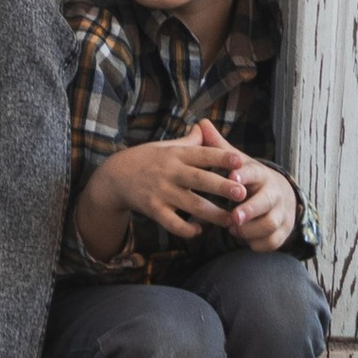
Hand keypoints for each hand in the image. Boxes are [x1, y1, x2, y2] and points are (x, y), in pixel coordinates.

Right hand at [78, 125, 249, 254]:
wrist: (114, 177)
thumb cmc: (145, 159)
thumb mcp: (165, 146)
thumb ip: (188, 141)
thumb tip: (206, 126)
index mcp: (176, 154)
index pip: (202, 154)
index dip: (221, 157)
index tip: (240, 161)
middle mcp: (170, 172)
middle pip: (200, 179)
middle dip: (222, 187)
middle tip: (242, 193)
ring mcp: (162, 192)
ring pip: (191, 205)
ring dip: (213, 214)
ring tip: (231, 220)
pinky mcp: (154, 210)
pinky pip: (173, 224)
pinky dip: (187, 230)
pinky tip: (199, 231)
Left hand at [223, 155, 298, 251]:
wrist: (282, 195)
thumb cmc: (250, 178)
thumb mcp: (238, 162)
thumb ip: (219, 148)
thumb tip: (201, 123)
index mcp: (261, 174)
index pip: (255, 172)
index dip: (244, 175)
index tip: (231, 177)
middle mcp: (274, 193)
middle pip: (266, 202)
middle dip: (250, 210)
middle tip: (232, 217)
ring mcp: (282, 212)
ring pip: (270, 224)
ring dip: (250, 229)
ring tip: (233, 229)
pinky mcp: (284, 231)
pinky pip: (273, 242)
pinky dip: (258, 243)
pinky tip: (244, 240)